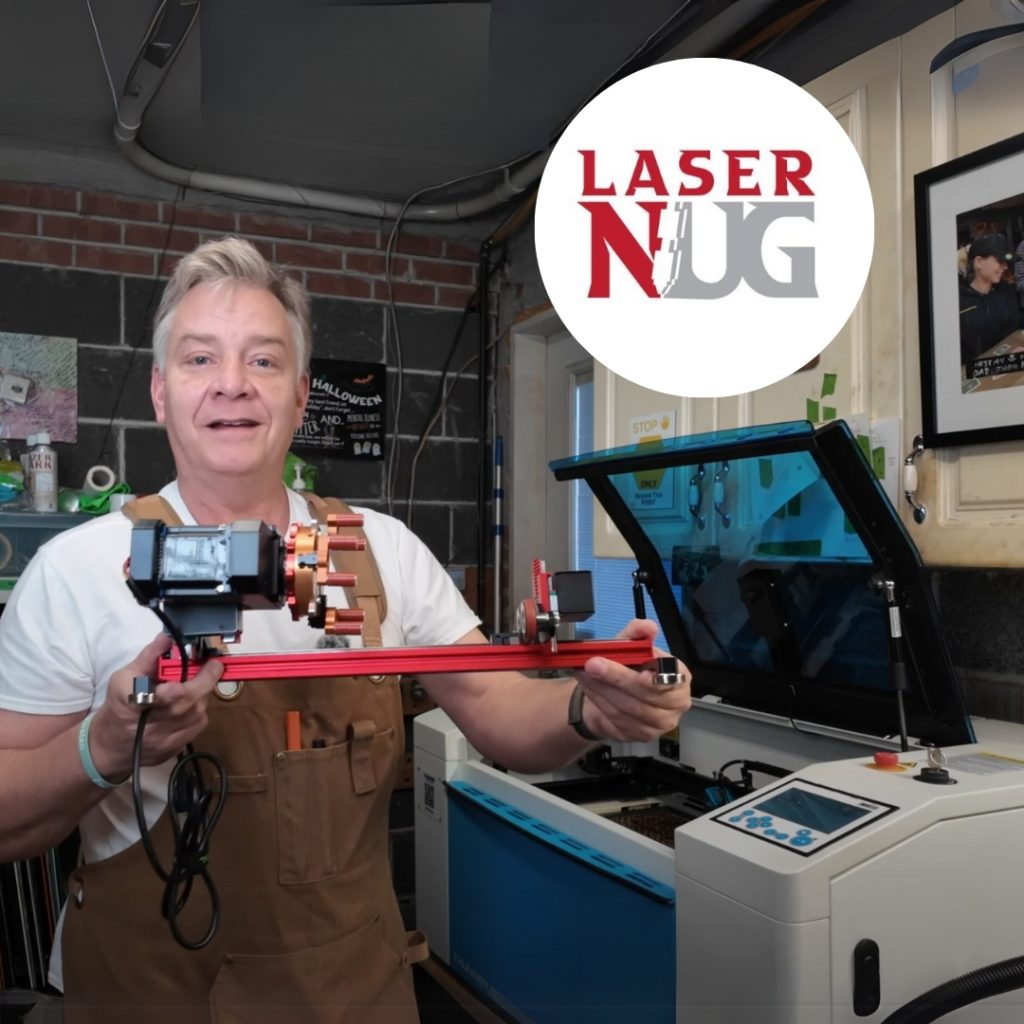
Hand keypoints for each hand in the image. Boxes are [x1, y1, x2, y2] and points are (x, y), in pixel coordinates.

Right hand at [88, 633, 223, 778]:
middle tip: (214, 665)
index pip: (150, 699)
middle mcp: (148, 725)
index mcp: (129, 703)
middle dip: (202, 682)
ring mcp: (163, 740)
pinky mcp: (176, 747)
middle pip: (182, 705)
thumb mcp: (125, 677)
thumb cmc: (120, 705)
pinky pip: (198, 724)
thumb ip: (149, 657)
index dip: (168, 693)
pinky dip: (200, 709)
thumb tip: (167, 638)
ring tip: (198, 682)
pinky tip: (193, 701)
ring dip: (202, 694)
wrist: (113, 745)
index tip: (179, 683)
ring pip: (195, 713)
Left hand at [575, 619, 690, 741]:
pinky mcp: (642, 735)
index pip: (673, 678)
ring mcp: (660, 722)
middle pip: (647, 695)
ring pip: (629, 708)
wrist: (617, 693)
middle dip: (617, 678)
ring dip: (602, 689)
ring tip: (585, 673)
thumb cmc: (631, 667)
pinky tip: (589, 687)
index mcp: (679, 676)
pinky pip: (618, 720)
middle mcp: (676, 702)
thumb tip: (647, 627)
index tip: (641, 673)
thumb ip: (638, 632)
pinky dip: (600, 701)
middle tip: (593, 664)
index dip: (658, 678)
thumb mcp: (631, 644)